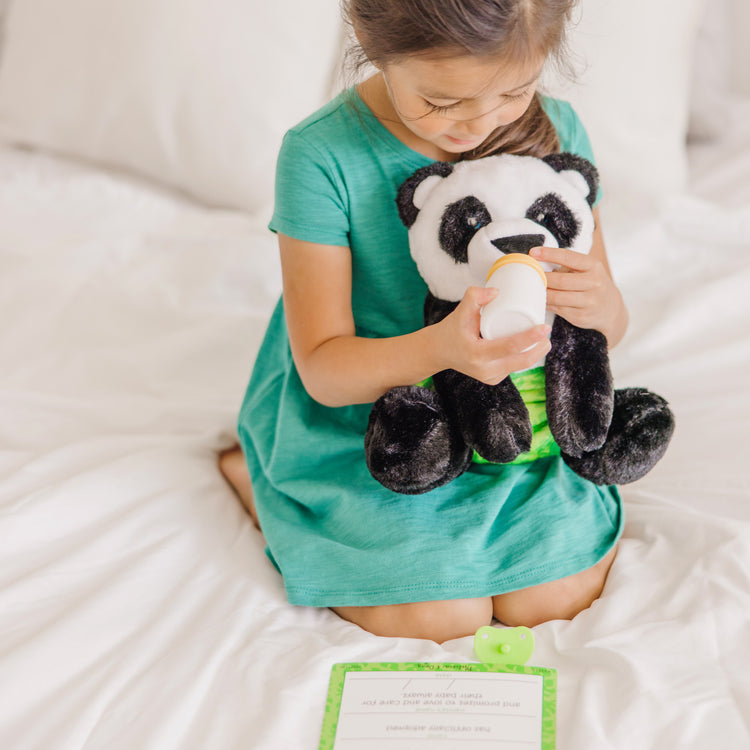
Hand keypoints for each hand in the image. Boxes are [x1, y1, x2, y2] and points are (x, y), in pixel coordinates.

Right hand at [434, 286, 550, 384]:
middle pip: (521, 361)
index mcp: (476, 354)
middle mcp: (484, 370)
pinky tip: (532, 348)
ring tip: (543, 338)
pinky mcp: (493, 380)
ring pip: (520, 366)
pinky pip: (513, 368)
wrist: (438, 352)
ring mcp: (490, 378)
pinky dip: (524, 358)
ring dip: (535, 353)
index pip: (509, 347)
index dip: (530, 337)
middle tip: (548, 332)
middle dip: (540, 348)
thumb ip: (474, 297)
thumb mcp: (459, 312)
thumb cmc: (450, 330)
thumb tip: (497, 290)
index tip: (545, 327)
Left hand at [530, 246, 622, 336]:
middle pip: (560, 280)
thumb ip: (567, 266)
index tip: (533, 252)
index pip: (568, 257)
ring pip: (557, 297)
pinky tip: (539, 299)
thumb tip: (537, 263)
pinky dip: (546, 303)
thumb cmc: (592, 284)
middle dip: (541, 278)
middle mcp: (594, 283)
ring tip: (530, 288)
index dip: (549, 254)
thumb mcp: (587, 270)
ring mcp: (589, 302)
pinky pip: (557, 309)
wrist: (611, 309)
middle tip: (527, 274)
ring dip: (541, 293)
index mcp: (593, 266)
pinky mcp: (581, 316)